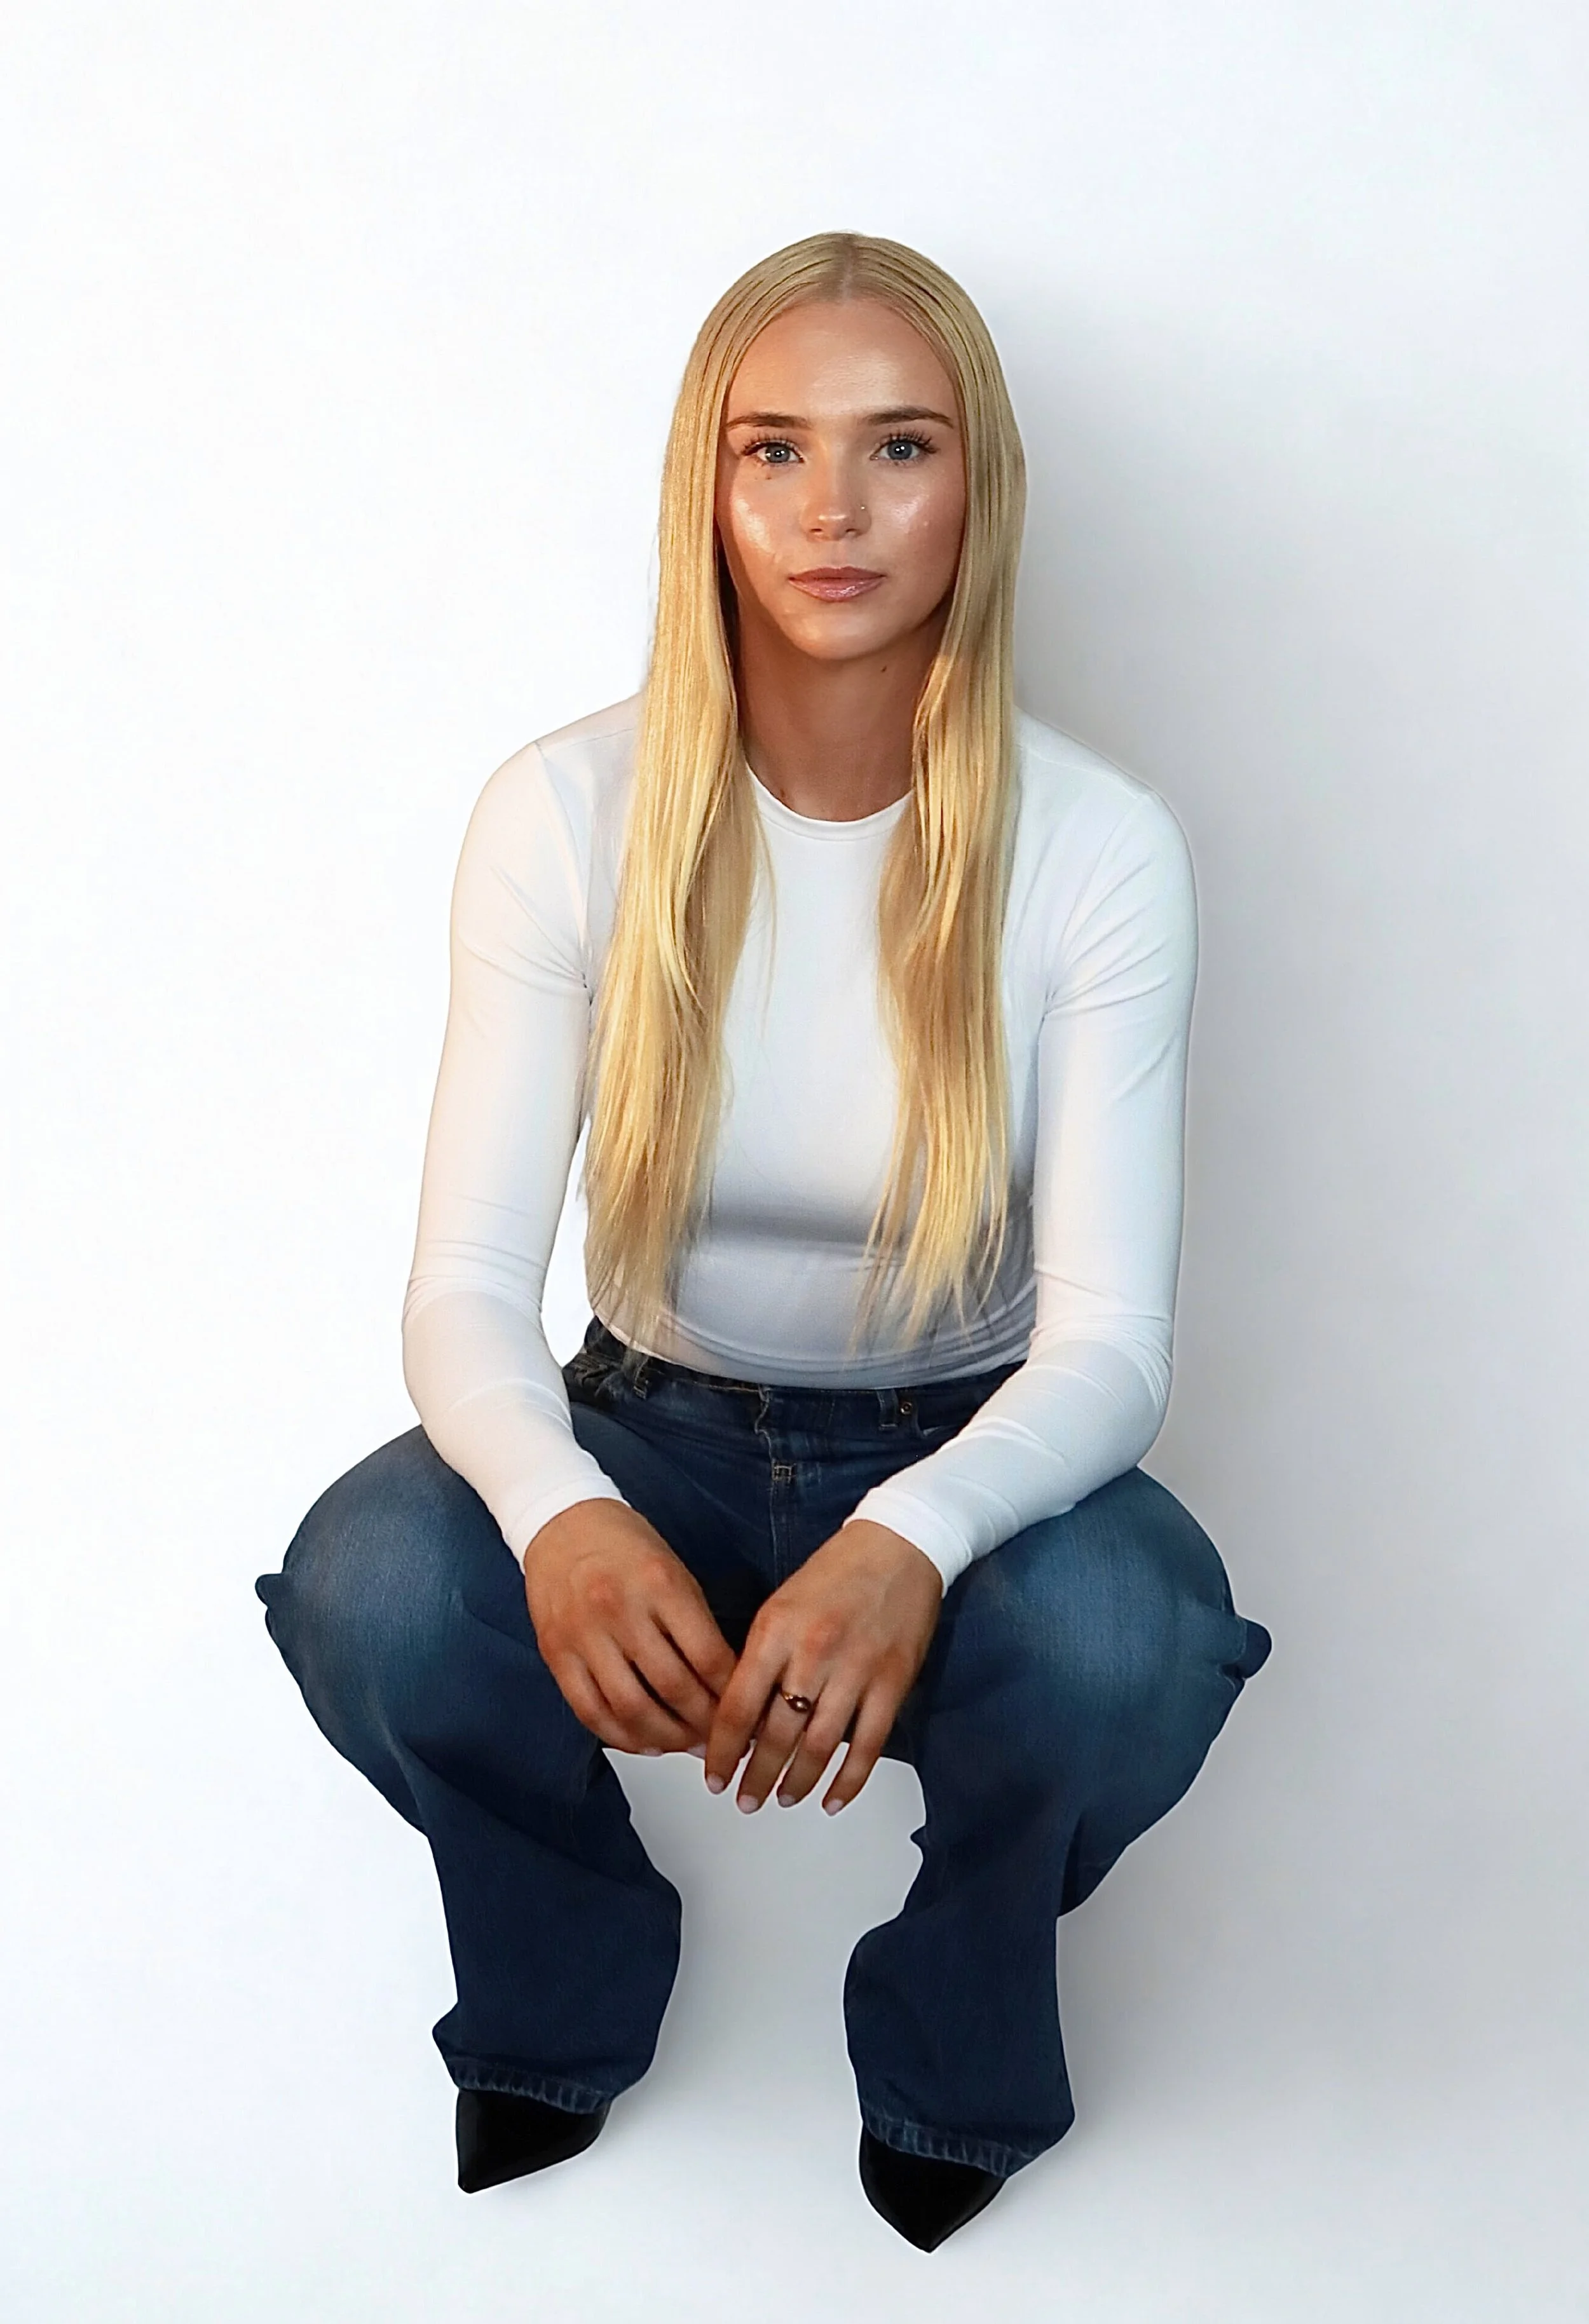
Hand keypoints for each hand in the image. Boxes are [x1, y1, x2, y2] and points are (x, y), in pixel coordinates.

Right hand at [523, 1499, 737, 1754]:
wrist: (561, 1522)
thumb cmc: (624, 1545)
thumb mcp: (674, 1571)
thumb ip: (696, 1624)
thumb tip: (724, 1684)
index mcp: (660, 1584)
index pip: (707, 1656)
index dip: (731, 1696)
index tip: (746, 1713)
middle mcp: (621, 1610)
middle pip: (673, 1688)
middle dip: (705, 1725)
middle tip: (723, 1740)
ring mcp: (584, 1635)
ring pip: (631, 1709)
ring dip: (666, 1738)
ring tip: (686, 1745)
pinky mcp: (556, 1654)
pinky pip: (590, 1711)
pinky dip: (621, 1736)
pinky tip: (644, 1742)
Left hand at [703, 1520, 942, 1814]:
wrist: (899, 1545)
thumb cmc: (835, 1573)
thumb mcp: (780, 1605)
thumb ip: (759, 1658)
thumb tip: (739, 1718)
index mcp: (776, 1630)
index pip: (738, 1706)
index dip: (721, 1751)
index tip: (713, 1777)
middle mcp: (813, 1653)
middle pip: (776, 1734)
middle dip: (756, 1776)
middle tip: (744, 1800)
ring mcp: (856, 1670)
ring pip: (820, 1746)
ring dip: (797, 1782)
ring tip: (782, 1799)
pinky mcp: (893, 1682)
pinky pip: (868, 1744)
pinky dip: (849, 1780)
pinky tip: (833, 1800)